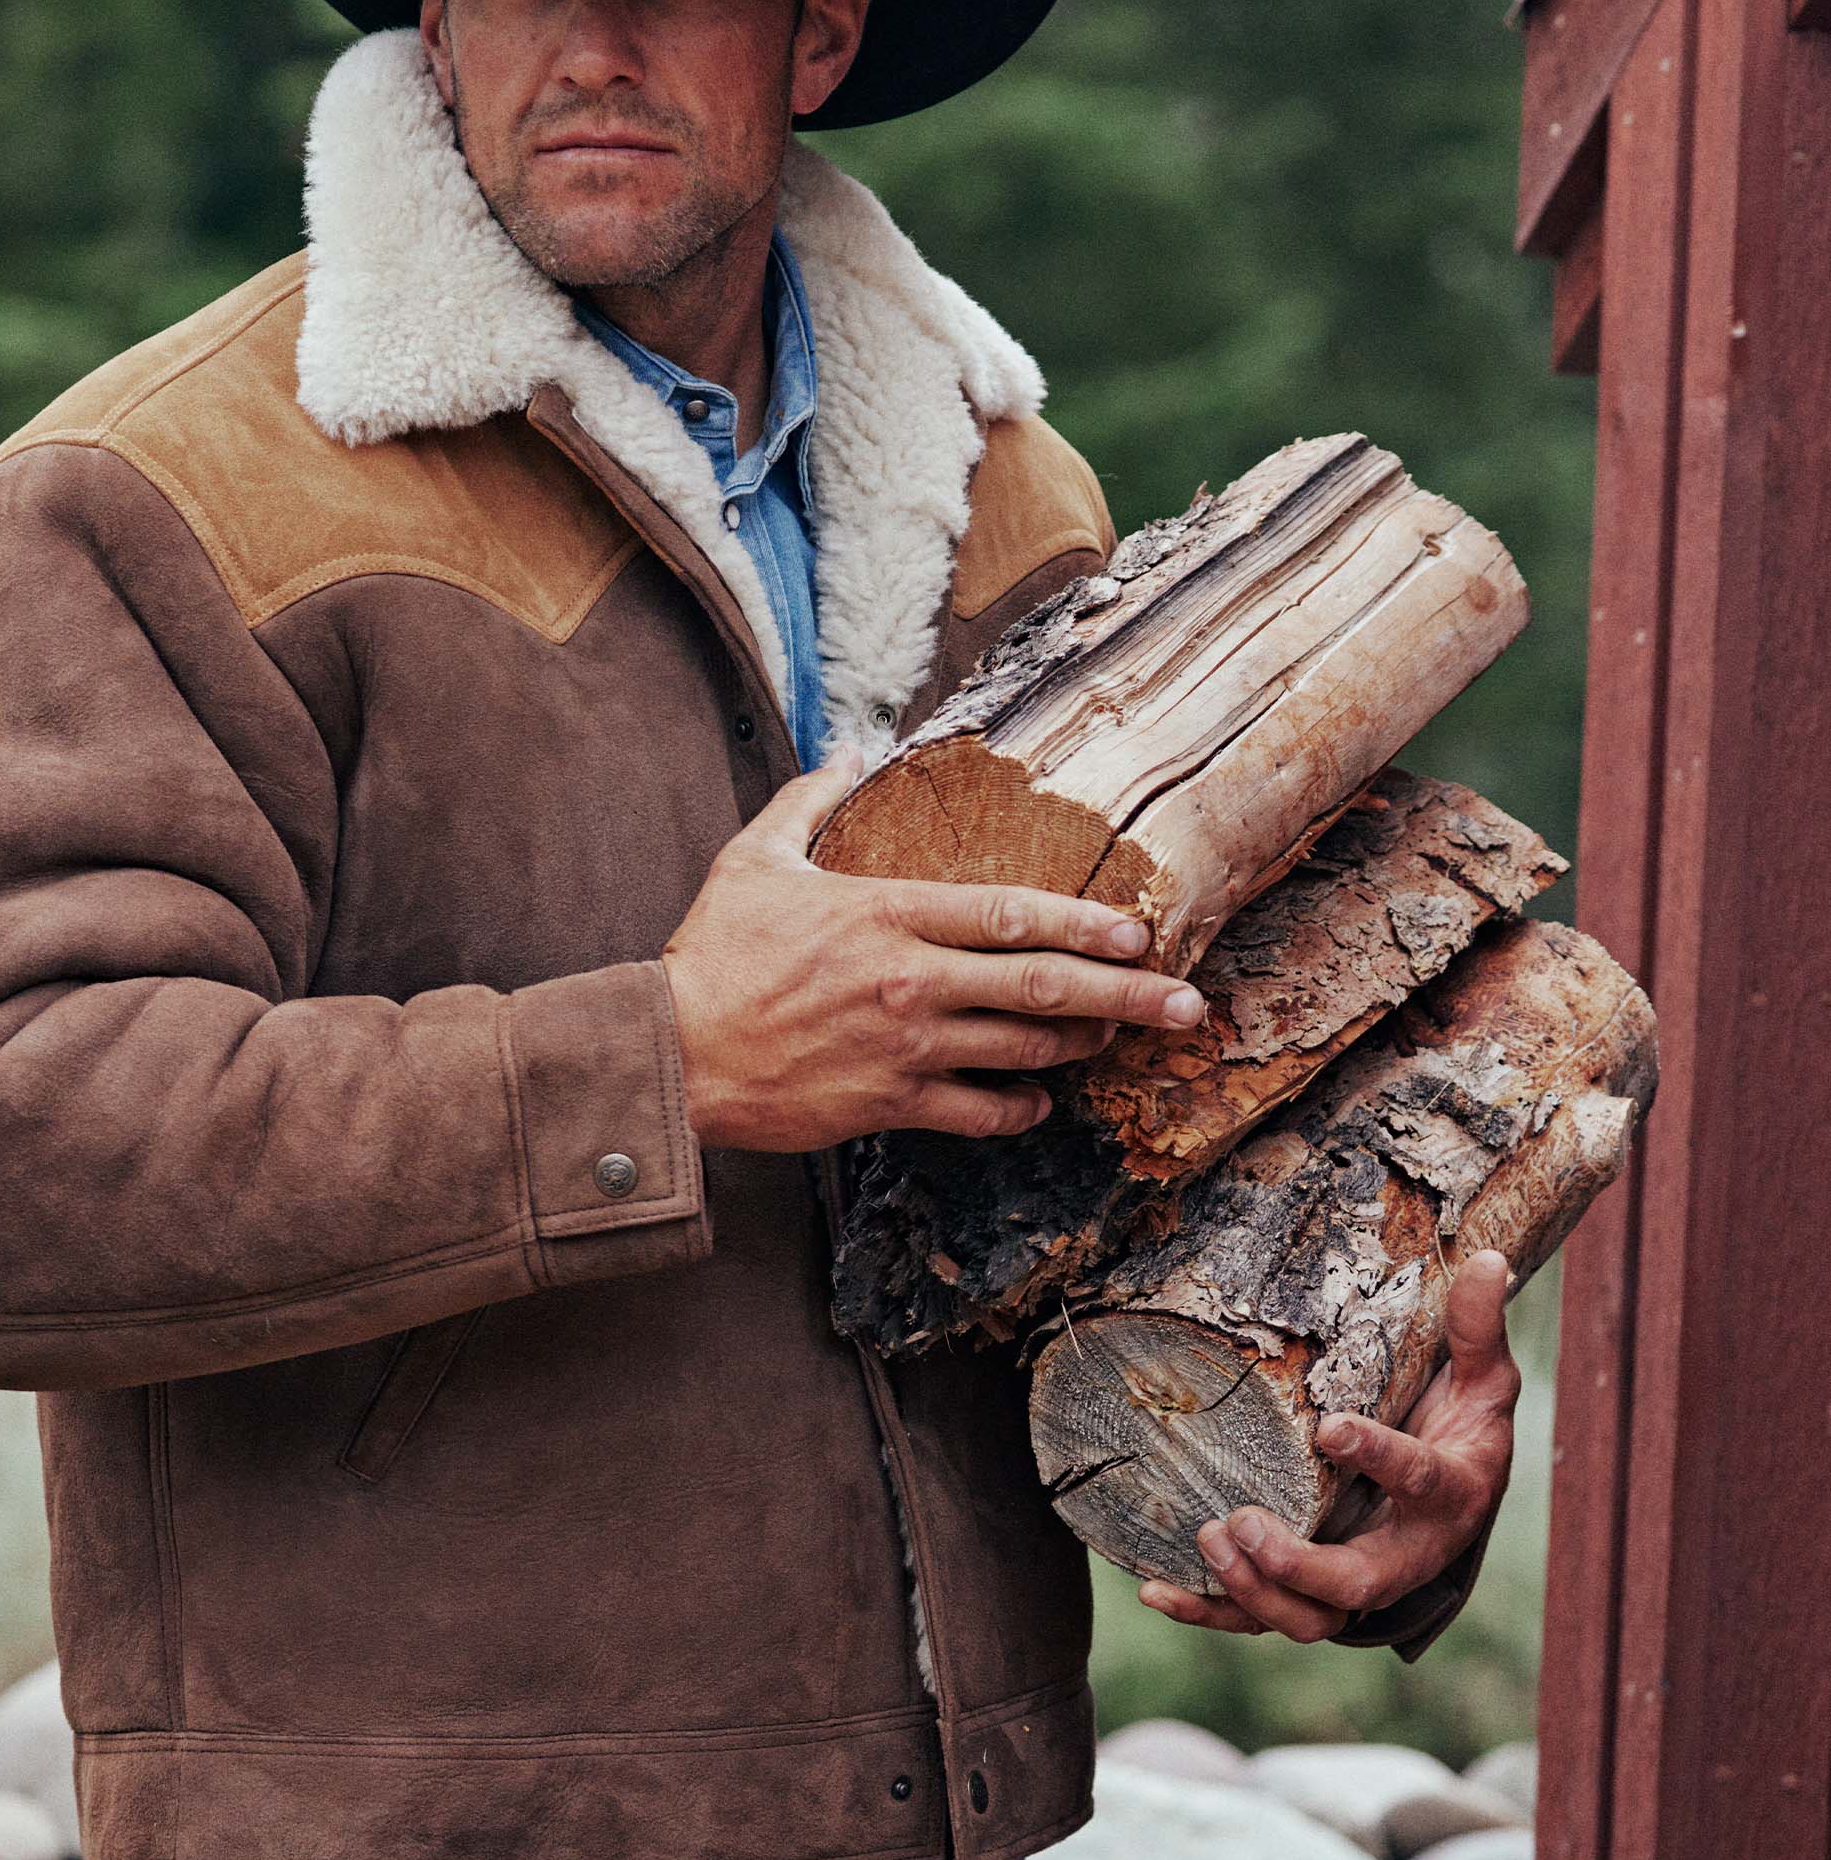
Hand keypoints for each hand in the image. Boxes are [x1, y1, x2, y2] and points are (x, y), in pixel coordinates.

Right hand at [662, 747, 1205, 1152]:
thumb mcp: (755, 859)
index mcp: (890, 915)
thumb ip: (811, 799)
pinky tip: (1038, 1100)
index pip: (1012, 913)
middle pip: (1044, 988)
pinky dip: (1018, 1107)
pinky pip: (978, 1112)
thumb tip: (849, 747)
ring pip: (1024, 1051)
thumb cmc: (712, 955)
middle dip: (1127, 994)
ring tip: (1119, 1037)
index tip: (1139, 929)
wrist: (671, 1054)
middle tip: (1188, 1003)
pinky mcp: (889, 1103)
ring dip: (1081, 1045)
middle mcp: (914, 982)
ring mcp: (906, 1048)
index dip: (1086, 922)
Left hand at [1137, 1247, 1519, 1641]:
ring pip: (1311, 1619)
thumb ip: (1477, 1327)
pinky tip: (1154, 1587)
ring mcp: (1359, 1582)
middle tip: (1244, 1520)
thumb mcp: (1484, 1379)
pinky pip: (1261, 1619)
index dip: (1380, 1458)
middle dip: (1300, 1564)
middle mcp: (1407, 1552)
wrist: (1460, 1502)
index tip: (1331, 1427)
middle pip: (1359, 1583)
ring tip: (1208, 1534)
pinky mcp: (1314, 1595)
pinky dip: (1209, 1611)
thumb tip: (1486, 1256)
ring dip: (1255, 1591)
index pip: (1421, 1481)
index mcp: (1451, 1493)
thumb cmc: (1465, 1430)